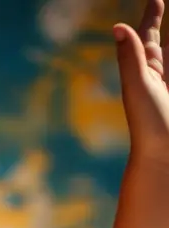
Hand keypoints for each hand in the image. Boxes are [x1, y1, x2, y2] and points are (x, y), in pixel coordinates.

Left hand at [114, 0, 168, 164]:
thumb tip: (117, 27)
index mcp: (146, 69)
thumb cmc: (148, 125)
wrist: (163, 158)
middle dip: (168, 29)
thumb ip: (131, 58)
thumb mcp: (138, 87)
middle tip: (164, 6)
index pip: (150, 34)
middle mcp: (161, 76)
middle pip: (167, 45)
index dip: (153, 15)